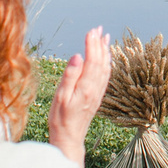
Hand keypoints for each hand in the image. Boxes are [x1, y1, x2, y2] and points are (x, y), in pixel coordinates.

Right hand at [47, 28, 112, 165]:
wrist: (69, 138)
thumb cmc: (60, 118)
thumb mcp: (60, 96)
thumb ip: (70, 75)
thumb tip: (78, 55)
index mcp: (85, 88)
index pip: (91, 61)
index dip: (92, 44)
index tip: (90, 31)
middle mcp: (95, 89)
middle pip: (100, 62)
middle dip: (99, 44)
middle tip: (98, 28)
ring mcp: (98, 93)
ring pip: (105, 68)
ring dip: (105, 51)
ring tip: (105, 37)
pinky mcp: (97, 97)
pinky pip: (105, 76)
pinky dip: (107, 64)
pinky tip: (106, 58)